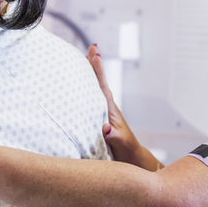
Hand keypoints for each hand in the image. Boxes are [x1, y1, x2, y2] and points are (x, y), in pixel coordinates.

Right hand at [86, 44, 158, 170]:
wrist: (131, 159)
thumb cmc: (126, 151)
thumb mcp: (120, 144)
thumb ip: (114, 136)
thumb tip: (106, 129)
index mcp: (110, 109)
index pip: (102, 86)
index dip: (98, 70)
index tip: (95, 53)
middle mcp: (106, 108)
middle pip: (98, 82)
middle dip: (94, 65)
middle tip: (91, 48)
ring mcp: (102, 112)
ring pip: (93, 89)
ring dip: (89, 75)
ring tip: (82, 59)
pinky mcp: (97, 119)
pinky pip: (88, 100)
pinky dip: (83, 90)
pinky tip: (76, 87)